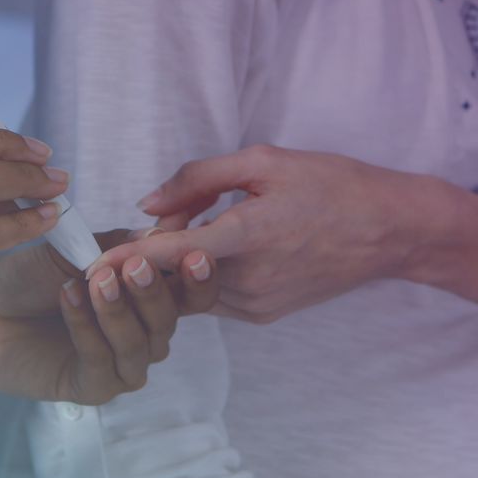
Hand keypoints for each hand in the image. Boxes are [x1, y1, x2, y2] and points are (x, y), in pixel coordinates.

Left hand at [0, 229, 219, 403]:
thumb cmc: (26, 278)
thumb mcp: (74, 250)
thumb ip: (117, 246)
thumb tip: (160, 234)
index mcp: (147, 298)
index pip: (191, 294)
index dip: (198, 277)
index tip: (193, 254)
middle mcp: (142, 334)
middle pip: (170, 320)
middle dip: (154, 291)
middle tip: (133, 266)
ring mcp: (120, 364)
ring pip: (141, 344)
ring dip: (119, 310)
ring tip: (94, 279)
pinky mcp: (92, 388)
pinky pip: (103, 362)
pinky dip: (88, 328)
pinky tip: (68, 297)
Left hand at [89, 144, 423, 323]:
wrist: (390, 232)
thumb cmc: (332, 186)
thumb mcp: (265, 161)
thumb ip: (199, 178)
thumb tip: (148, 202)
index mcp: (246, 236)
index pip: (166, 255)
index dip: (122, 259)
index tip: (87, 264)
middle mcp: (247, 281)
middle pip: (172, 275)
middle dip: (152, 251)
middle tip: (160, 218)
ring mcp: (256, 305)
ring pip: (190, 292)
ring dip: (176, 266)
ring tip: (193, 228)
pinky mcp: (264, 315)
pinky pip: (213, 299)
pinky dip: (200, 278)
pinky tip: (217, 249)